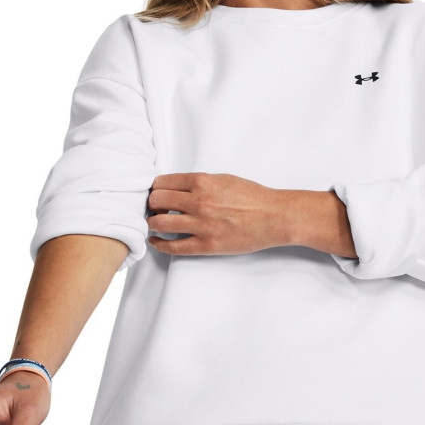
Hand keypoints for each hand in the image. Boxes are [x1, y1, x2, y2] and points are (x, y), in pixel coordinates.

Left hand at [146, 172, 286, 255]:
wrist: (274, 216)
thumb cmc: (253, 197)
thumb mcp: (224, 179)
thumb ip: (199, 183)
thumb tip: (177, 188)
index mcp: (202, 182)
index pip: (162, 182)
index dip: (154, 187)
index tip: (154, 192)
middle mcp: (198, 201)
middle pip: (156, 200)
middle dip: (151, 204)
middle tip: (152, 207)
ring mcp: (201, 224)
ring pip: (160, 222)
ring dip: (152, 222)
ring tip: (153, 223)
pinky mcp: (207, 245)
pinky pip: (174, 246)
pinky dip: (159, 244)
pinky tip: (156, 241)